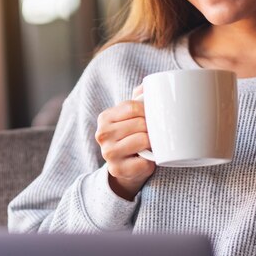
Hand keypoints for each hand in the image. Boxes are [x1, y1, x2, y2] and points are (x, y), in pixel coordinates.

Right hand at [95, 85, 154, 200]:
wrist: (123, 167)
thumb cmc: (130, 137)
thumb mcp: (130, 117)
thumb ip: (138, 98)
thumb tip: (148, 85)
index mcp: (104, 117)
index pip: (133, 107)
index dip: (148, 110)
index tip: (153, 116)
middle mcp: (102, 134)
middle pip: (139, 124)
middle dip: (152, 128)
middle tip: (153, 134)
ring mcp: (108, 153)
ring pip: (142, 140)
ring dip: (152, 144)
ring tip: (150, 145)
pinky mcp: (117, 169)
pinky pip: (144, 162)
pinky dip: (150, 161)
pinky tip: (145, 159)